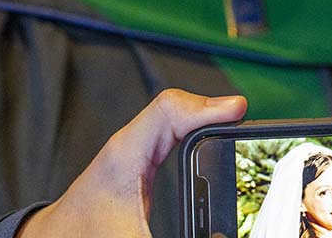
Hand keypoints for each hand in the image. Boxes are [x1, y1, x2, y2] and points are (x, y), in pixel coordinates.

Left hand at [16, 89, 246, 236]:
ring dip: (207, 117)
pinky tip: (216, 138)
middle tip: (246, 119)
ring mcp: (135, 151)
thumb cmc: (85, 234)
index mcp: (124, 156)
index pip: (168, 111)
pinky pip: (174, 131)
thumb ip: (181, 237)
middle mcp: (130, 146)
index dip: (206, 107)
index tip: (238, 110)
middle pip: (178, 107)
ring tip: (237, 123)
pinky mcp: (142, 161)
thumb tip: (219, 237)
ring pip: (176, 116)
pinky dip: (198, 129)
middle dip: (214, 110)